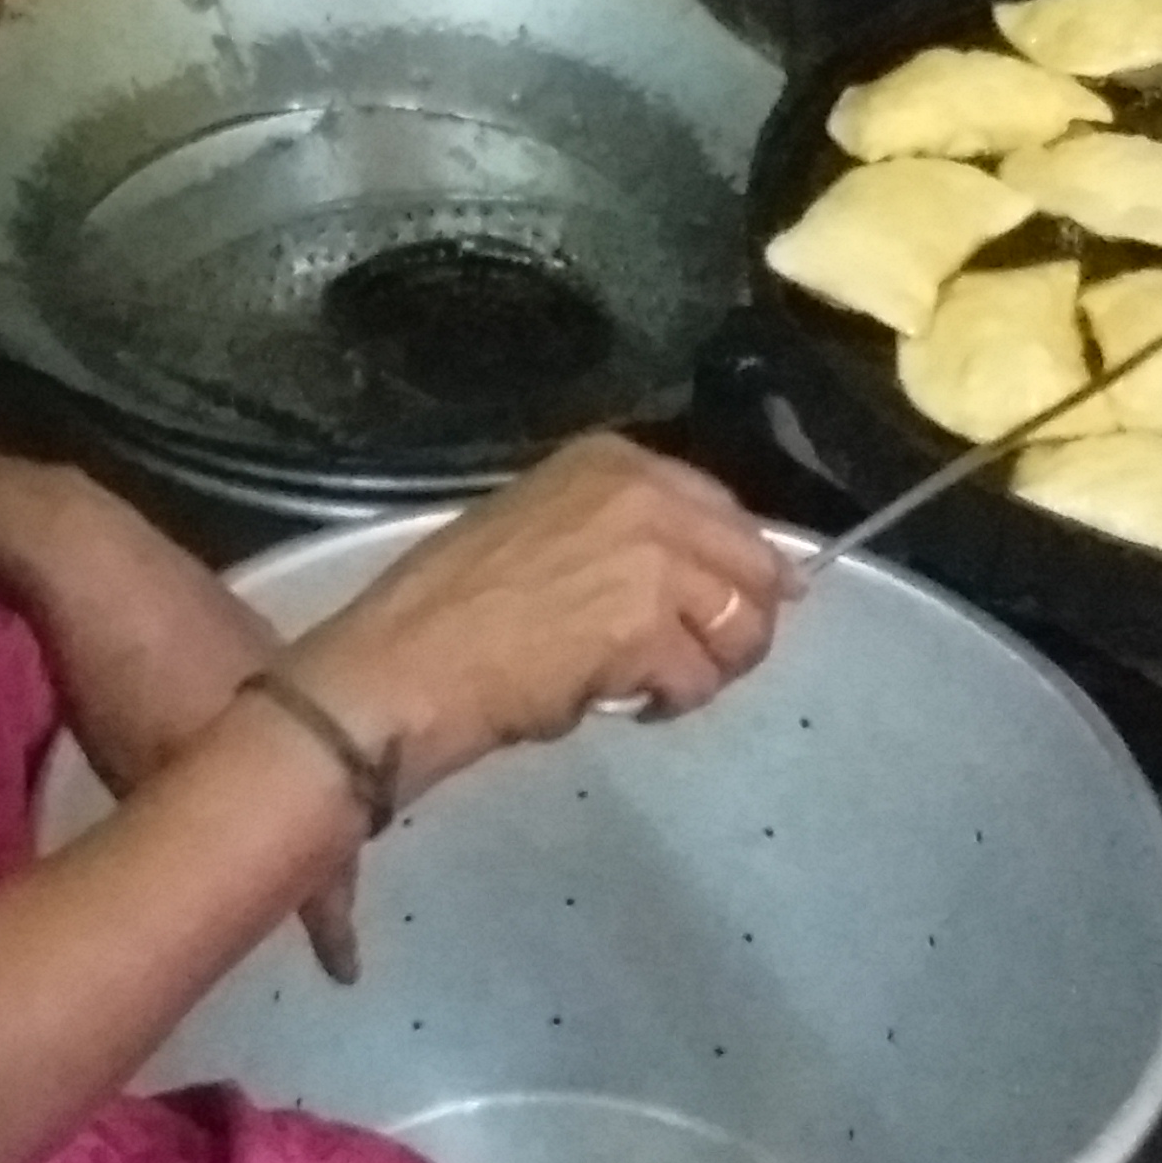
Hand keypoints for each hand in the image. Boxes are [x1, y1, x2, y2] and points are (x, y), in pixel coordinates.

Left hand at [2, 476, 367, 981]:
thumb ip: (195, 842)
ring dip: (296, 797)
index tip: (345, 971)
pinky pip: (268, 711)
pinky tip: (228, 765)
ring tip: (282, 844)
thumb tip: (213, 906)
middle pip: (328, 789)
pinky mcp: (222, 626)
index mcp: (298, 733)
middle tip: (324, 908)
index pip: (329, 843)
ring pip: (298, 746)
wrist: (88, 554)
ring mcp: (263, 654)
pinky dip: (265, 754)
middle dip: (327, 853)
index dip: (334, 914)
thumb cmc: (128, 677)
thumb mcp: (156, 780)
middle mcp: (301, 692)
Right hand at [280, 436, 793, 803]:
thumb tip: (711, 575)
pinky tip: (621, 702)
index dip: (732, 570)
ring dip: (706, 667)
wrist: (406, 662)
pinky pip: (700, 678)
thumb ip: (628, 535)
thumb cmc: (456, 606)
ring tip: (646, 683)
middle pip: (754, 565)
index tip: (716, 610)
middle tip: (686, 662)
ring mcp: (651, 554)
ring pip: (742, 624)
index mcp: (614, 459)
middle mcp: (643, 491)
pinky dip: (671, 702)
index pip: (725, 509)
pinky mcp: (648, 623)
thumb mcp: (545, 527)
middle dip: (736, 623)